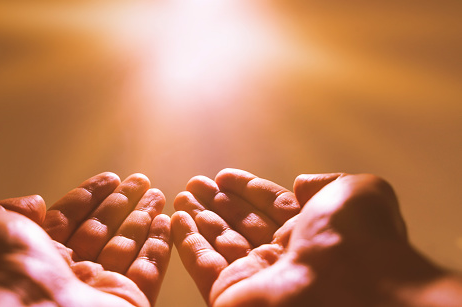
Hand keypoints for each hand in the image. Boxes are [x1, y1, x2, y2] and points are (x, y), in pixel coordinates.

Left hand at [0, 172, 170, 306]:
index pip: (70, 216)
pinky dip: (159, 246)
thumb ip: (10, 210)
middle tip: (140, 180)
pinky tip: (166, 223)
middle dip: (122, 202)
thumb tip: (35, 203)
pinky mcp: (127, 300)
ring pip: (127, 245)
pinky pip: (148, 269)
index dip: (91, 195)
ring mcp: (98, 287)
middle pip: (102, 228)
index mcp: (35, 253)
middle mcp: (68, 270)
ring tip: (158, 194)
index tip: (111, 178)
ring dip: (144, 219)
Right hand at [172, 169, 458, 305]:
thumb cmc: (354, 240)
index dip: (247, 189)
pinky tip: (177, 220)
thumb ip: (329, 184)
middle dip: (218, 201)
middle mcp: (284, 256)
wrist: (345, 292)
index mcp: (314, 232)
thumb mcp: (356, 195)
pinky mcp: (229, 294)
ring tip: (182, 196)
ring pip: (221, 242)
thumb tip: (302, 184)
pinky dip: (187, 242)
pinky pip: (203, 264)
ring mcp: (256, 277)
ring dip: (200, 217)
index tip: (223, 175)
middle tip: (195, 183)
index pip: (273, 205)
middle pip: (243, 222)